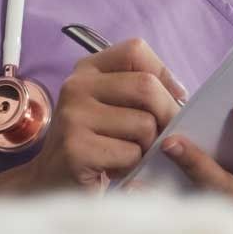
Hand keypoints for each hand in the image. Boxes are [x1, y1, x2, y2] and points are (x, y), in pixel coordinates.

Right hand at [22, 38, 186, 190]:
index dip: (163, 74)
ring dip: (146, 147)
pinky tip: (114, 169)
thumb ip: (141, 93)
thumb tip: (181, 96)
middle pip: (146, 86)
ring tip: (127, 155)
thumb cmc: (94, 145)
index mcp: (87, 70)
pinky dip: (132, 166)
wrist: (51, 184)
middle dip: (166, 115)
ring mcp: (73, 116)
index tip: (170, 98)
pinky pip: (130, 153)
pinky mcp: (76, 148)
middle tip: (161, 136)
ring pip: (144, 124)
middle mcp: (76, 86)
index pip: (135, 50)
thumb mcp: (111, 107)